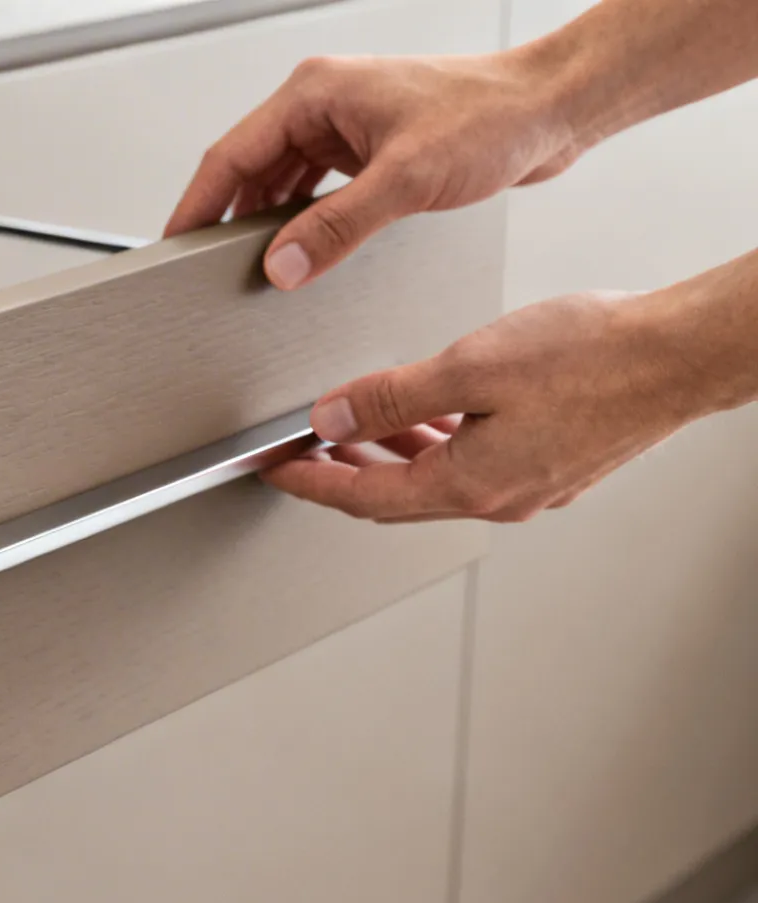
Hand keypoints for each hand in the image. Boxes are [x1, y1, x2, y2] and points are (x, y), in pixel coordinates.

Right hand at [164, 52, 583, 288]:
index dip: (195, 205)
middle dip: (228, 219)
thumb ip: (336, 226)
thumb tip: (282, 264)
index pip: (230, 155)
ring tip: (252, 266)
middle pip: (249, 169)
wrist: (553, 107)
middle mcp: (323, 103)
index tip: (172, 246)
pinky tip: (305, 249)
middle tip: (207, 268)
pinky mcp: (370, 147)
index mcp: (314, 92)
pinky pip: (315, 187)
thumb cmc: (492, 117)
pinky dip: (303, 219)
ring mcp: (346, 125)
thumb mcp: (405, 180)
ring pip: (281, 180)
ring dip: (268, 222)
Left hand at [260, 291, 713, 521]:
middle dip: (340, 474)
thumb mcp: (469, 368)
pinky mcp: (552, 466)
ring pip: (434, 482)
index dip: (308, 482)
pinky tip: (429, 416)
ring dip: (388, 459)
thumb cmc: (594, 357)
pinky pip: (472, 465)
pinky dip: (435, 446)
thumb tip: (331, 418)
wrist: (681, 354)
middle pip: (394, 498)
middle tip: (299, 452)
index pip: (362, 498)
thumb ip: (392, 398)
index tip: (270, 468)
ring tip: (349, 431)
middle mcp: (499, 498)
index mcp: (470, 485)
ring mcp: (529, 487)